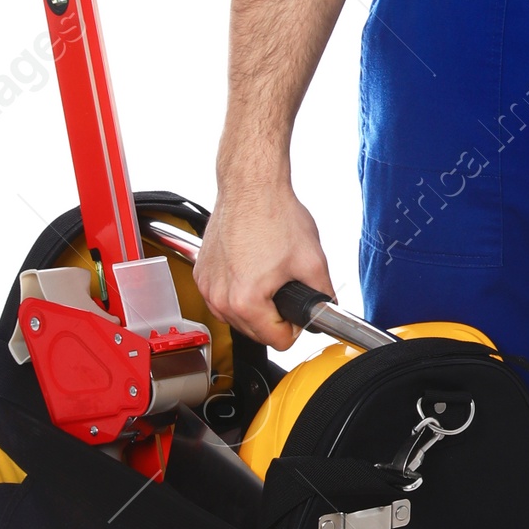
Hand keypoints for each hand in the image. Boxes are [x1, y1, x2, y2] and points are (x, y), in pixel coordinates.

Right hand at [192, 167, 333, 348]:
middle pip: (256, 333)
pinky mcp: (201, 274)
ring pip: (238, 318)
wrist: (250, 186)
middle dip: (275, 315)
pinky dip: (237, 290)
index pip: (279, 342)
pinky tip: (250, 267)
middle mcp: (220, 298)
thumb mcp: (313, 261)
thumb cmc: (274, 214)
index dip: (295, 326)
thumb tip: (326, 311)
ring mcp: (207, 286)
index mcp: (246, 301)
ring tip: (268, 274)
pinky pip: (223, 298)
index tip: (297, 306)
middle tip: (285, 285)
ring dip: (255, 305)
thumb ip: (324, 296)